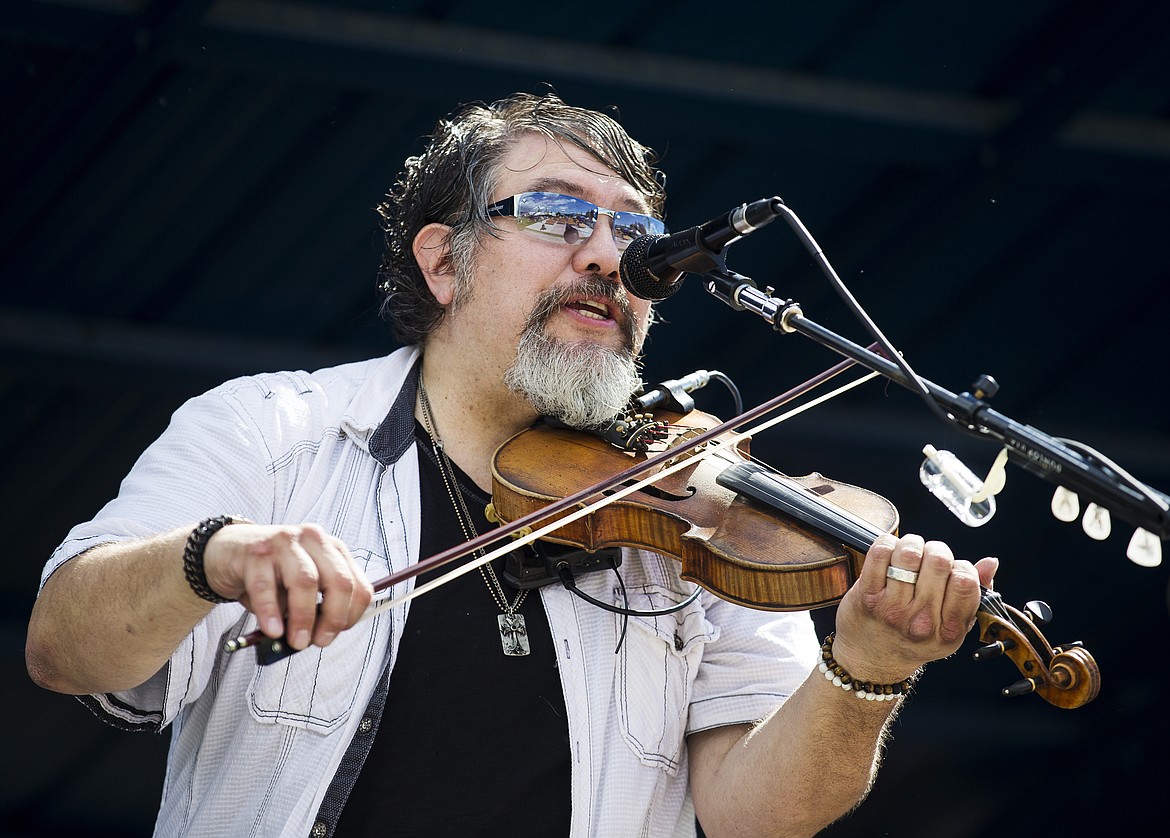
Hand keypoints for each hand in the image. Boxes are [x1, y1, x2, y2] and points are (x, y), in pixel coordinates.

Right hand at [202, 523, 373, 650]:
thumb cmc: (271, 572)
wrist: (228, 552)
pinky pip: (265, 586)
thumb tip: (319, 637)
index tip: (337, 633)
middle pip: (338, 581)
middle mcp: (313, 539)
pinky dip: (271, 613)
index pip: (357, 583)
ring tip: (296, 641)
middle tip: (319, 642)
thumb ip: (315, 606)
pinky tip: (272, 630)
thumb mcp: (300, 585)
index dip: (351, 614)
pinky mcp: (256, 552)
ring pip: (305, 582)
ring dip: (304, 618)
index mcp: (331, 549)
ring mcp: (285, 542)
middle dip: (333, 617)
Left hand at [831, 533, 997, 683]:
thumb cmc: (913, 639)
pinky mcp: (867, 595)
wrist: (872, 658)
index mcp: (949, 631)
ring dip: (912, 544)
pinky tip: (889, 555)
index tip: (952, 570)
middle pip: (939, 561)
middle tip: (929, 558)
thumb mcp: (951, 627)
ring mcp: (892, 608)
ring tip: (910, 554)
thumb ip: (974, 594)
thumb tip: (990, 563)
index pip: (965, 581)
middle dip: (936, 550)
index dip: (961, 566)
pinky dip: (887, 544)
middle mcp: (921, 621)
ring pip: (910, 553)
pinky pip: (880, 553)